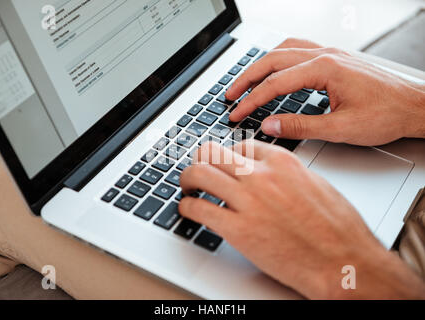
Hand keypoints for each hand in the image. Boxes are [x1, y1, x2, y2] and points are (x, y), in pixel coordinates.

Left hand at [179, 141, 424, 298]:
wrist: (344, 262)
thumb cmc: (337, 228)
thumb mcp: (315, 184)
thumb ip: (286, 173)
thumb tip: (269, 172)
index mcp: (283, 162)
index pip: (240, 146)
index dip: (228, 156)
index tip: (224, 164)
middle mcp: (262, 176)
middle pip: (214, 153)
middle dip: (201, 159)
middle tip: (197, 169)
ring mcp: (248, 201)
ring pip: (200, 173)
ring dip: (187, 178)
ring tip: (187, 187)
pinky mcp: (237, 230)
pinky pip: (199, 208)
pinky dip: (187, 207)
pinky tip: (189, 210)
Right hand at [226, 38, 424, 145]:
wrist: (415, 105)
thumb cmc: (386, 115)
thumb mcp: (340, 128)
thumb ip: (301, 127)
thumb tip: (270, 125)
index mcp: (325, 70)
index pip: (275, 84)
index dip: (251, 100)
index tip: (236, 112)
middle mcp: (325, 55)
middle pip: (273, 60)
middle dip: (247, 78)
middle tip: (229, 95)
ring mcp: (331, 53)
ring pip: (284, 50)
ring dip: (261, 65)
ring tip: (245, 81)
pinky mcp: (335, 58)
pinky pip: (298, 49)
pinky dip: (279, 58)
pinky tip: (274, 68)